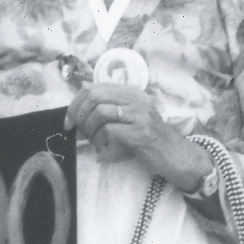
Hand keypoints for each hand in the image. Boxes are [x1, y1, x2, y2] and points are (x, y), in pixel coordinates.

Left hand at [65, 83, 213, 191]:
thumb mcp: (129, 119)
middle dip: (79, 117)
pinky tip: (106, 151)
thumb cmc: (148, 140)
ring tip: (96, 142)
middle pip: (94, 96)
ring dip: (91, 131)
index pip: (92, 88)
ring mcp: (140, 114)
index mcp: (131, 92)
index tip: (68, 122)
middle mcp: (136, 99)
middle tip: (80, 133)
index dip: (74, 104)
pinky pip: (109, 132)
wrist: (176, 156)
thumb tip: (79, 102)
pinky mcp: (141, 132)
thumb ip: (109, 108)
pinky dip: (101, 143)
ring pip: (100, 113)